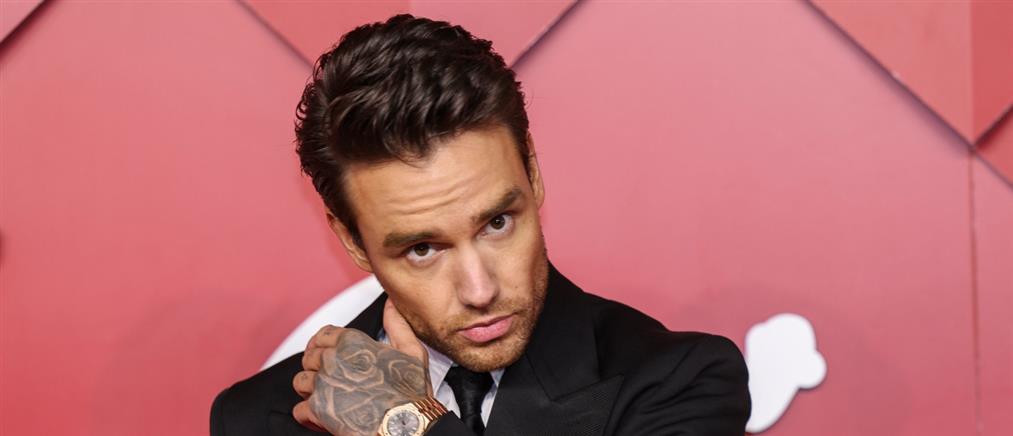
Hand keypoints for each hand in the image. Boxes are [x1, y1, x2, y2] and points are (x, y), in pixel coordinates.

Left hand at [292, 299, 432, 434]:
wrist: (406, 425)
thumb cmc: (410, 392)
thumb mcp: (411, 352)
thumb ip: (397, 325)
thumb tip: (390, 305)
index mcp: (352, 343)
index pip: (323, 335)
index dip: (323, 344)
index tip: (325, 352)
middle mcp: (333, 360)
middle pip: (309, 358)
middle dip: (317, 368)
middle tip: (332, 378)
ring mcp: (323, 385)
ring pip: (300, 382)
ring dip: (310, 390)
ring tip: (327, 396)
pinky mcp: (318, 411)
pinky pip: (299, 410)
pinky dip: (308, 415)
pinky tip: (322, 416)